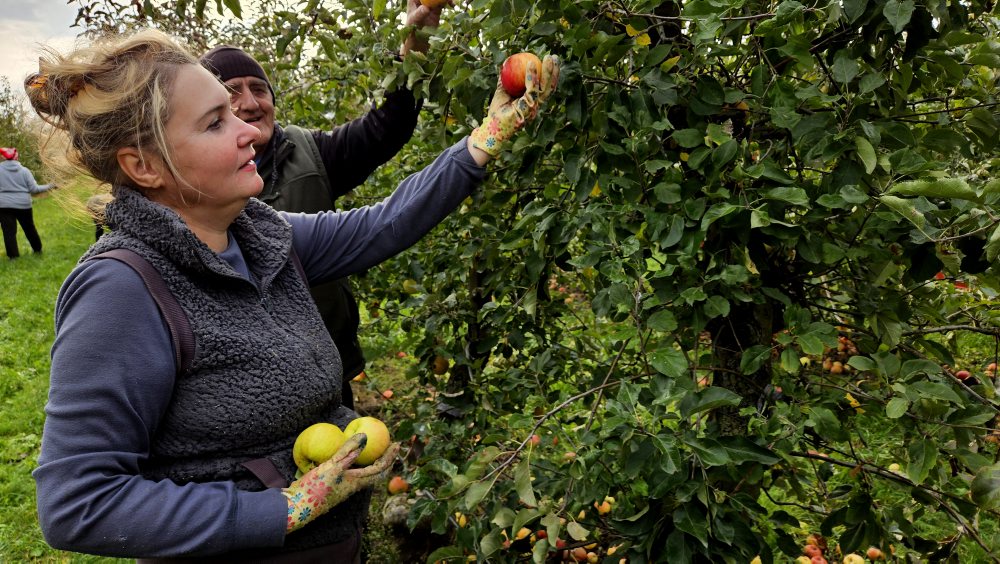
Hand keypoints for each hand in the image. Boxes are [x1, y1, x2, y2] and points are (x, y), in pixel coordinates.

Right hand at [283, 433, 399, 532]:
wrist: (297, 507)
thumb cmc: (316, 488)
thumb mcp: (332, 467)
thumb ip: (347, 452)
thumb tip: (365, 436)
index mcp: (356, 482)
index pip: (379, 468)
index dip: (389, 456)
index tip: (396, 444)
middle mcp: (352, 486)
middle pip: (374, 474)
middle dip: (384, 461)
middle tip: (389, 447)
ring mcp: (342, 488)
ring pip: (363, 475)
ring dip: (371, 463)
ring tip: (373, 452)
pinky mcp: (332, 487)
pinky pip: (350, 474)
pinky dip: (355, 465)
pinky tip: (348, 458)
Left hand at [402, 0, 448, 55]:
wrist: (418, 39)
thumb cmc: (411, 29)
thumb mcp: (414, 20)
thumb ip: (419, 14)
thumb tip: (426, 8)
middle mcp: (422, 0)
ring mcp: (430, 4)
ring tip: (450, 1)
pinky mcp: (437, 9)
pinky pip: (444, 3)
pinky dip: (449, 2)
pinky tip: (452, 5)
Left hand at [470, 55, 559, 158]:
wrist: (491, 129)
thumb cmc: (497, 112)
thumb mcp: (502, 91)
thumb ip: (506, 79)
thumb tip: (507, 63)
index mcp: (532, 104)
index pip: (545, 89)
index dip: (550, 76)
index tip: (550, 62)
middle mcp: (535, 107)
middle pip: (549, 88)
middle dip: (554, 72)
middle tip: (555, 57)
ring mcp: (532, 109)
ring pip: (545, 89)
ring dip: (547, 72)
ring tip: (548, 58)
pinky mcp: (526, 109)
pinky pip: (531, 90)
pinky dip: (531, 76)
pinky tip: (530, 64)